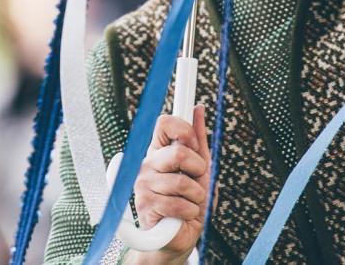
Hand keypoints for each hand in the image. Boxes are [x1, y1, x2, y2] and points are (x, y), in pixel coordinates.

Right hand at [126, 105, 211, 264]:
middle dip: (198, 169)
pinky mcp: (145, 205)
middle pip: (178, 152)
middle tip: (197, 180)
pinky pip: (178, 204)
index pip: (164, 124)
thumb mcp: (201, 169)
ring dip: (197, 196)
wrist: (180, 236)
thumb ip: (199, 141)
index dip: (184, 129)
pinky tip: (184, 214)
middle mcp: (148, 164)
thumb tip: (198, 108)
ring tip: (191, 202)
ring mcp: (143, 184)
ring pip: (181, 182)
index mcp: (159, 151)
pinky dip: (190, 211)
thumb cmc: (190, 201)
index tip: (194, 144)